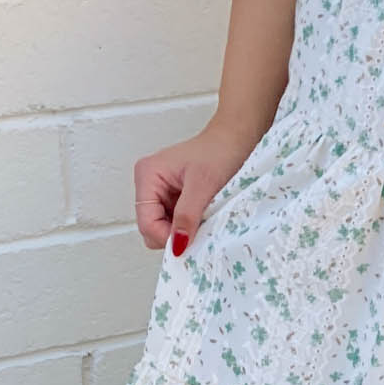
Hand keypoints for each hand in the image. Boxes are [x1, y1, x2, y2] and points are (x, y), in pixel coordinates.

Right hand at [134, 115, 263, 254]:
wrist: (237, 138)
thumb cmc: (220, 151)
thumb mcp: (203, 186)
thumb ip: (187, 216)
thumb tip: (177, 246)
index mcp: (147, 175)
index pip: (146, 222)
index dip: (165, 237)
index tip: (189, 244)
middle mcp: (149, 182)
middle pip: (151, 226)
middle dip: (173, 234)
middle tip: (199, 229)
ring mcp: (160, 190)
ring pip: (163, 226)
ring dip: (182, 229)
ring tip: (204, 218)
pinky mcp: (173, 196)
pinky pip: (175, 220)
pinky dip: (188, 224)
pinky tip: (203, 215)